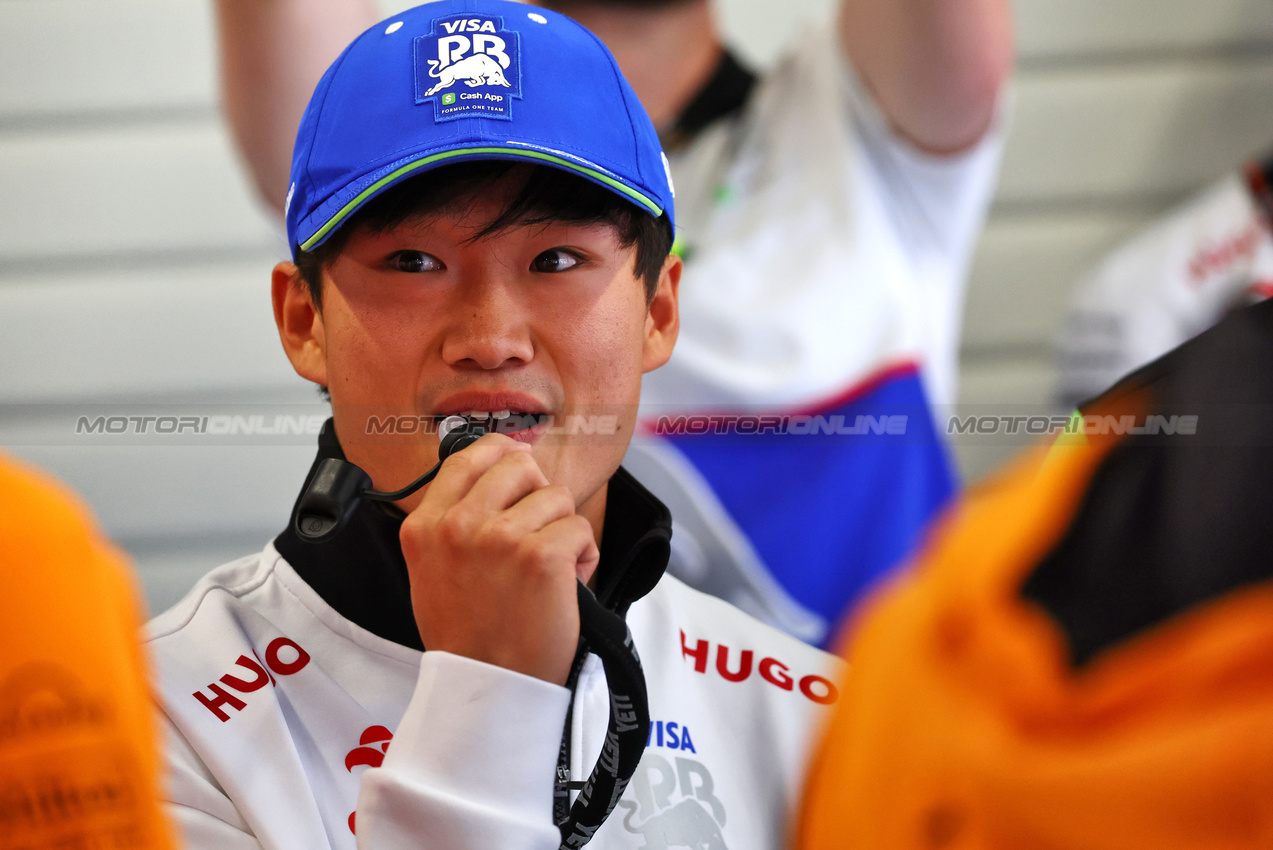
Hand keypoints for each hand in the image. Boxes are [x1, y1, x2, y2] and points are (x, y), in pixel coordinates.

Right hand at [399, 434, 599, 685]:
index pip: (466, 458)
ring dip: (563, 530)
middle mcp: (458, 526)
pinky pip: (579, 530)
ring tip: (549, 571)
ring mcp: (499, 538)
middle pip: (518, 466)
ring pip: (556, 497)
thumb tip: (497, 469)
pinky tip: (566, 585)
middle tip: (539, 532)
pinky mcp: (540, 556)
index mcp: (425, 527)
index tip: (520, 462)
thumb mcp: (431, 570)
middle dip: (539, 494)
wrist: (488, 686)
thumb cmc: (468, 634)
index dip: (502, 452)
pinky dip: (584, 557)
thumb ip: (451, 521)